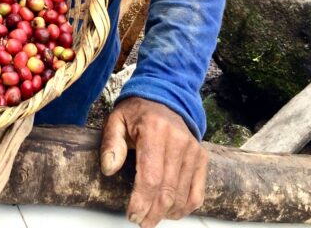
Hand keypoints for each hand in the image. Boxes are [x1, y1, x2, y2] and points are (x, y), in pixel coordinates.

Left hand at [100, 97, 206, 225]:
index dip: (141, 202)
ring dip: (166, 214)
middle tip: (139, 220)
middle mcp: (178, 140)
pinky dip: (184, 208)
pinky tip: (170, 211)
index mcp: (154, 130)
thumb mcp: (117, 120)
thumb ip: (111, 143)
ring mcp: (193, 150)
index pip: (150, 177)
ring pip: (182, 196)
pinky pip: (197, 193)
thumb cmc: (137, 112)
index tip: (132, 214)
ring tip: (151, 216)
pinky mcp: (202, 157)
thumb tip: (108, 169)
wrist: (164, 97)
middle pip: (167, 191)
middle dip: (152, 213)